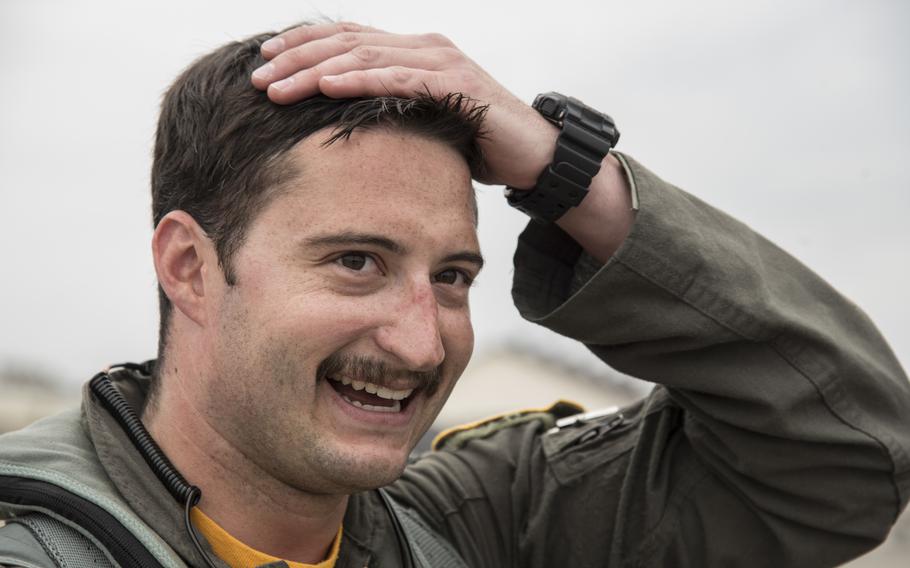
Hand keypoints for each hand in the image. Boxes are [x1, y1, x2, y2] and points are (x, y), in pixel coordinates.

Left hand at [250, 22, 557, 187]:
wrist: (534, 155)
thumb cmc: (477, 143)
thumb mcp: (424, 124)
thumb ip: (391, 113)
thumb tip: (345, 128)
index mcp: (413, 52)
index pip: (347, 39)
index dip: (302, 46)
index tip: (264, 61)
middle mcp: (424, 47)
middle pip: (346, 42)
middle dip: (296, 58)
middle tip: (257, 77)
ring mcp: (442, 61)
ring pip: (364, 56)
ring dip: (315, 71)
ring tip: (277, 87)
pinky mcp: (457, 85)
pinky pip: (398, 78)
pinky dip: (358, 80)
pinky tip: (325, 86)